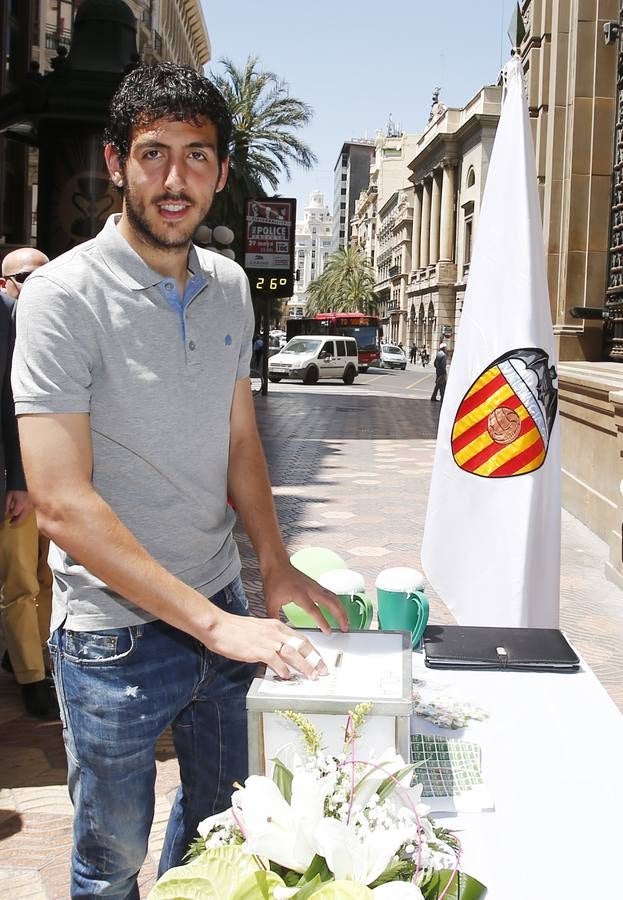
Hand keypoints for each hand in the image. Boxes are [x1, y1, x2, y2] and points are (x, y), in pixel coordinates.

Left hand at [3, 490, 32, 524]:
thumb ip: (7, 505)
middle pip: (22, 517)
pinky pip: (28, 513)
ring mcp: (32, 505)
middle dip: (16, 521)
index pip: (15, 513)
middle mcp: (28, 505)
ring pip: (26, 516)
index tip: (5, 516)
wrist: (24, 483)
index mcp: (21, 502)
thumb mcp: (9, 495)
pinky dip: (24, 515)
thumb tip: (5, 513)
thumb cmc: (17, 487)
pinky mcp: (33, 505)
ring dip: (20, 519)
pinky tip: (19, 515)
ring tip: (14, 520)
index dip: (9, 515)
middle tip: (11, 523)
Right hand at [203, 609, 329, 679]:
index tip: (320, 661)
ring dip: (304, 666)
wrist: (219, 626)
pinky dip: (283, 668)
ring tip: (311, 676)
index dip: (313, 651)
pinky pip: (275, 660)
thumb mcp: (259, 630)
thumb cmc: (235, 629)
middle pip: (302, 645)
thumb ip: (272, 639)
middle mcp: (275, 631)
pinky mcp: (258, 649)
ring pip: (293, 653)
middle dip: (315, 660)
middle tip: (322, 671)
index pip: (301, 639)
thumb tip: (280, 653)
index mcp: (277, 626)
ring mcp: (267, 640)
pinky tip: (287, 676)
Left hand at [262, 561, 348, 632]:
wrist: (277, 564)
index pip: (314, 610)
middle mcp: (311, 589)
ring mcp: (315, 586)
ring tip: (346, 621)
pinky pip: (331, 594)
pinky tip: (339, 609)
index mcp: (300, 594)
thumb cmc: (274, 580)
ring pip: (334, 597)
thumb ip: (274, 618)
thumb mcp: (270, 602)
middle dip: (340, 616)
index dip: (322, 621)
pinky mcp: (316, 585)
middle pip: (331, 602)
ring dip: (342, 609)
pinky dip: (338, 603)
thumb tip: (277, 631)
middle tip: (345, 628)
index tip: (329, 631)